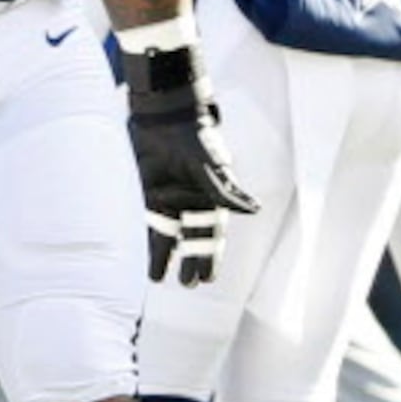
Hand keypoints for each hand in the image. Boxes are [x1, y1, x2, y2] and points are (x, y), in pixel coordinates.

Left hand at [122, 37, 258, 284]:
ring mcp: (170, 199)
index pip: (212, 235)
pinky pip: (150, 223)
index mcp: (212, 198)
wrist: (164, 116)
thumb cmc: (193, 138)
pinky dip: (149, 241)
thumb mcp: (210, 166)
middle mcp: (192, 202)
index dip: (210, 257)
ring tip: (161, 281)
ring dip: (166, 256)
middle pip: (192, 239)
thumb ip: (226, 191)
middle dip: (191, 262)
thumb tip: (254, 210)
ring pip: (169, 235)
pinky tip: (146, 259)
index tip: (207, 279)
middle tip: (190, 285)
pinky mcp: (150, 193)